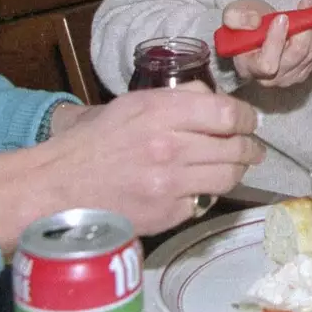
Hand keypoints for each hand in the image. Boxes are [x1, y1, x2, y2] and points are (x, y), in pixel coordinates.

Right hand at [0, 83, 264, 247]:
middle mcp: (170, 148)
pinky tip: (198, 187)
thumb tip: (216, 99)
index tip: (250, 121)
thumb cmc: (97, 141)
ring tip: (236, 167)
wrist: (59, 186)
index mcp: (161, 112)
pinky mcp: (166, 215)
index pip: (228, 114)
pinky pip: (203, 202)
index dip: (248, 118)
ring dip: (237, 171)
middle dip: (250, 147)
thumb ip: (179, 97)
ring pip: (227, 177)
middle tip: (252, 148)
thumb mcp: (134, 103)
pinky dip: (205, 194)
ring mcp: (169, 185)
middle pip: (235, 148)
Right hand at [222, 0, 311, 86]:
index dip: (276, 41)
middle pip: (294, 58)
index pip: (266, 63)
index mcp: (248, 67)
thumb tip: (254, 22)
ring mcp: (288, 77)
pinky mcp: (303, 72)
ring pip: (308, 53)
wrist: (259, 30)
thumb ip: (236, 17)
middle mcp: (269, 79)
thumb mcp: (234, 14)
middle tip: (306, 5)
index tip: (282, 17)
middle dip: (303, 30)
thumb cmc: (245, 24)